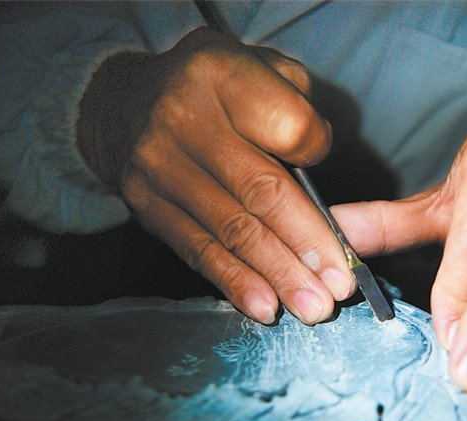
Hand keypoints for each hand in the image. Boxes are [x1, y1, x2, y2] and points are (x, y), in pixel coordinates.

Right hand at [77, 27, 354, 324]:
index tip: (333, 168)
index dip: (318, 156)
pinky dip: (234, 282)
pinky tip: (264, 307)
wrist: (123, 103)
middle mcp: (185, 118)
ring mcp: (160, 166)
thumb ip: (297, 107)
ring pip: (232, 229)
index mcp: (223, 73)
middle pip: (261, 191)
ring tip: (314, 308)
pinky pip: (198, 249)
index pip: (290, 127)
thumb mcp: (259, 67)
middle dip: (308, 244)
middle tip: (342, 286)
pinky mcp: (147, 207)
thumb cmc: (216, 90)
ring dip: (278, 274)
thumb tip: (318, 169)